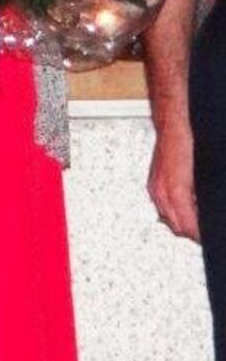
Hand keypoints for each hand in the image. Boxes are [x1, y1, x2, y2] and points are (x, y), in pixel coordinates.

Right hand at [148, 123, 199, 240]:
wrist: (174, 125)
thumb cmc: (189, 145)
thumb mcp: (201, 178)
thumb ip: (199, 202)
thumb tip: (205, 218)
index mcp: (174, 193)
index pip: (186, 228)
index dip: (200, 235)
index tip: (207, 235)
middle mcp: (160, 192)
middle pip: (175, 227)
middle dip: (190, 232)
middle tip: (203, 230)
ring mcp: (155, 186)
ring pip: (166, 217)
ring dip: (181, 221)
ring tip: (196, 217)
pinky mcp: (153, 180)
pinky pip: (161, 204)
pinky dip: (172, 209)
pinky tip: (185, 202)